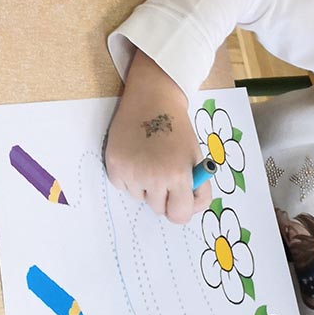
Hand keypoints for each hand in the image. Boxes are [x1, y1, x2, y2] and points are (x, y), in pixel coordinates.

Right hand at [104, 48, 211, 223]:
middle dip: (162, 195)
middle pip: (158, 209)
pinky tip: (134, 155)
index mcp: (178, 175)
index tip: (178, 198)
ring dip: (144, 185)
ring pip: (139, 197)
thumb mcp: (196, 158)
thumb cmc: (177, 129)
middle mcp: (153, 177)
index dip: (180, 208)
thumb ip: (199, 189)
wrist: (152, 99)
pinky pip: (122, 186)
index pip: (179, 216)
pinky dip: (128, 176)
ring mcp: (131, 171)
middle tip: (162, 169)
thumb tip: (187, 211)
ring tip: (148, 158)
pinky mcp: (114, 165)